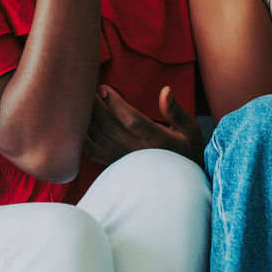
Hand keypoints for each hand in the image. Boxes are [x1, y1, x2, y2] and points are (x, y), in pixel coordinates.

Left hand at [84, 84, 203, 165]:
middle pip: (109, 128)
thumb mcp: (191, 131)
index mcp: (158, 140)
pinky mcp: (117, 165)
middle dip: (95, 106)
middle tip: (87, 89)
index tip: (104, 88)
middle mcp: (139, 152)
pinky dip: (84, 139)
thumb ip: (176, 111)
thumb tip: (166, 90)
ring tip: (81, 102)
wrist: (183, 183)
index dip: (115, 103)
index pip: (132, 120)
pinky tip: (80, 125)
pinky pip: (95, 154)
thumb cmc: (188, 151)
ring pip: (99, 140)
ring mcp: (125, 160)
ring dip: (88, 120)